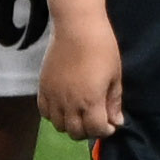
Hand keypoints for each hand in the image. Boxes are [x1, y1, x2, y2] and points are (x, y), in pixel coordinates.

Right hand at [38, 4, 125, 141]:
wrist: (76, 27)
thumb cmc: (102, 48)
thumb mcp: (115, 76)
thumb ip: (114, 102)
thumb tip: (116, 122)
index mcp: (91, 101)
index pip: (96, 130)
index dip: (105, 131)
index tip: (110, 124)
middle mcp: (70, 104)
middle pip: (75, 133)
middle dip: (88, 131)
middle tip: (95, 121)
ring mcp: (53, 96)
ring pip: (59, 125)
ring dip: (70, 125)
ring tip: (79, 114)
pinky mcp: (42, 87)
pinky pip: (44, 112)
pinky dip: (53, 115)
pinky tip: (63, 106)